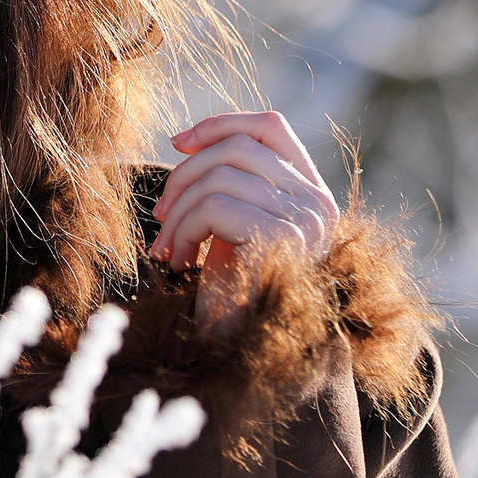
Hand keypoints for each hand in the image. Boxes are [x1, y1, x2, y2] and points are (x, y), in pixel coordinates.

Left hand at [148, 111, 339, 336]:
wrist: (242, 352)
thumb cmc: (230, 291)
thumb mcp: (232, 225)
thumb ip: (228, 185)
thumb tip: (187, 142)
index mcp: (311, 193)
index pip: (271, 127)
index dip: (220, 124)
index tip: (178, 143)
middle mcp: (318, 203)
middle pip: (236, 149)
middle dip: (183, 176)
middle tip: (160, 216)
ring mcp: (306, 221)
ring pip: (219, 178)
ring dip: (178, 213)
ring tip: (169, 248)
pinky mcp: (284, 241)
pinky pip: (214, 208)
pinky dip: (183, 231)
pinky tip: (180, 262)